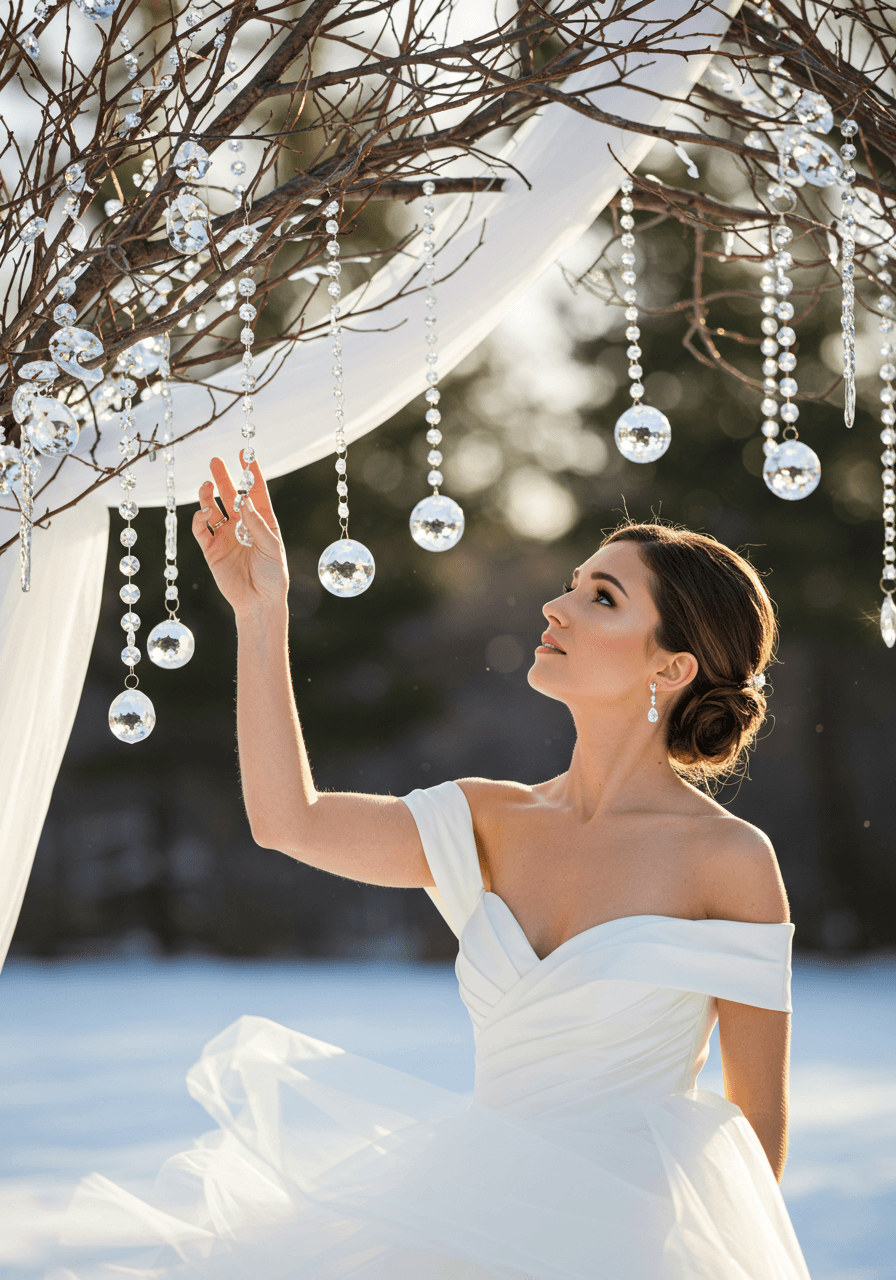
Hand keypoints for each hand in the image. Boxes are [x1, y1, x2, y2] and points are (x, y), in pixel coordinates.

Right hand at [192, 452, 288, 618]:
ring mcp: (226, 537)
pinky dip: (199, 519)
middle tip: (215, 461)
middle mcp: (243, 527)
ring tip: (205, 485)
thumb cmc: (273, 576)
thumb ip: (257, 525)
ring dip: (208, 497)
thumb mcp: (272, 548)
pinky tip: (203, 512)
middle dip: (224, 478)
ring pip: (213, 510)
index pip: (256, 493)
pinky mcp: (212, 550)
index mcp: (263, 523)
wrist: (259, 602)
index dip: (251, 474)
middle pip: (231, 497)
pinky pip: (201, 530)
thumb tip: (243, 501)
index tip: (246, 454)